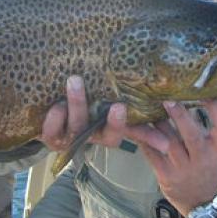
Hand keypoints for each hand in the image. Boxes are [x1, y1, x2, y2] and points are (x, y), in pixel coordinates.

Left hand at [39, 76, 169, 152]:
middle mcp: (93, 136)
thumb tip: (170, 88)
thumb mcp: (104, 99)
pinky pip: (52, 133)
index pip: (133, 133)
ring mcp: (72, 138)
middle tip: (118, 105)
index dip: (146, 137)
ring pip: (78, 127)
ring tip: (75, 80)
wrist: (46, 110)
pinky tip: (56, 105)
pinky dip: (55, 119)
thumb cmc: (82, 102)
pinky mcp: (52, 137)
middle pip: (107, 136)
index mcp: (109, 129)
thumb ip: (127, 98)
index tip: (152, 128)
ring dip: (78, 104)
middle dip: (114, 123)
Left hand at [129, 100, 216, 214]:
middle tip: (168, 99)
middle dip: (180, 116)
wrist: (202, 201)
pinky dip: (144, 139)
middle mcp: (203, 157)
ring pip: (168, 142)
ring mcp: (183, 168)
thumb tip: (187, 95)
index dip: (216, 108)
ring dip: (158, 124)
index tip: (206, 92)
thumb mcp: (216, 149)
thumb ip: (206, 128)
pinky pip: (152, 154)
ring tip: (148, 106)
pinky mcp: (166, 175)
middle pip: (192, 135)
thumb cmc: (208, 167)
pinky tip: (137, 126)